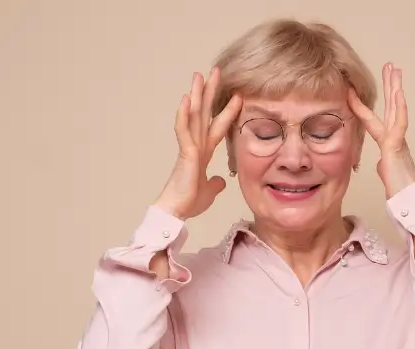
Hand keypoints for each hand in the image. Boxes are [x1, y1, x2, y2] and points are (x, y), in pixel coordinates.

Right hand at [156, 68, 242, 219]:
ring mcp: (190, 147)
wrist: (177, 211)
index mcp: (203, 151)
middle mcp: (197, 144)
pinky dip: (185, 114)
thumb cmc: (189, 201)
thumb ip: (215, 183)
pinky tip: (187, 99)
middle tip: (216, 71)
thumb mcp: (210, 190)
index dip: (227, 111)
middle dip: (210, 92)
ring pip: (194, 116)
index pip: (218, 126)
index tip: (237, 96)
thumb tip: (221, 181)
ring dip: (197, 95)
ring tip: (200, 75)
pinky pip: (183, 130)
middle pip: (205, 113)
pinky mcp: (185, 153)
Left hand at [348, 63, 414, 198]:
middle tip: (390, 66)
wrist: (407, 201)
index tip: (354, 91)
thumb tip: (381, 163)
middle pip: (391, 106)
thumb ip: (384, 164)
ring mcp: (398, 140)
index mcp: (389, 144)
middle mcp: (395, 138)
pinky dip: (399, 108)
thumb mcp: (386, 174)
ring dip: (395, 88)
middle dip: (390, 86)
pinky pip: (400, 123)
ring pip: (397, 109)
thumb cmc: (399, 191)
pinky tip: (399, 94)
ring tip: (394, 69)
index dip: (363, 106)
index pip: (373, 120)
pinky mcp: (398, 146)